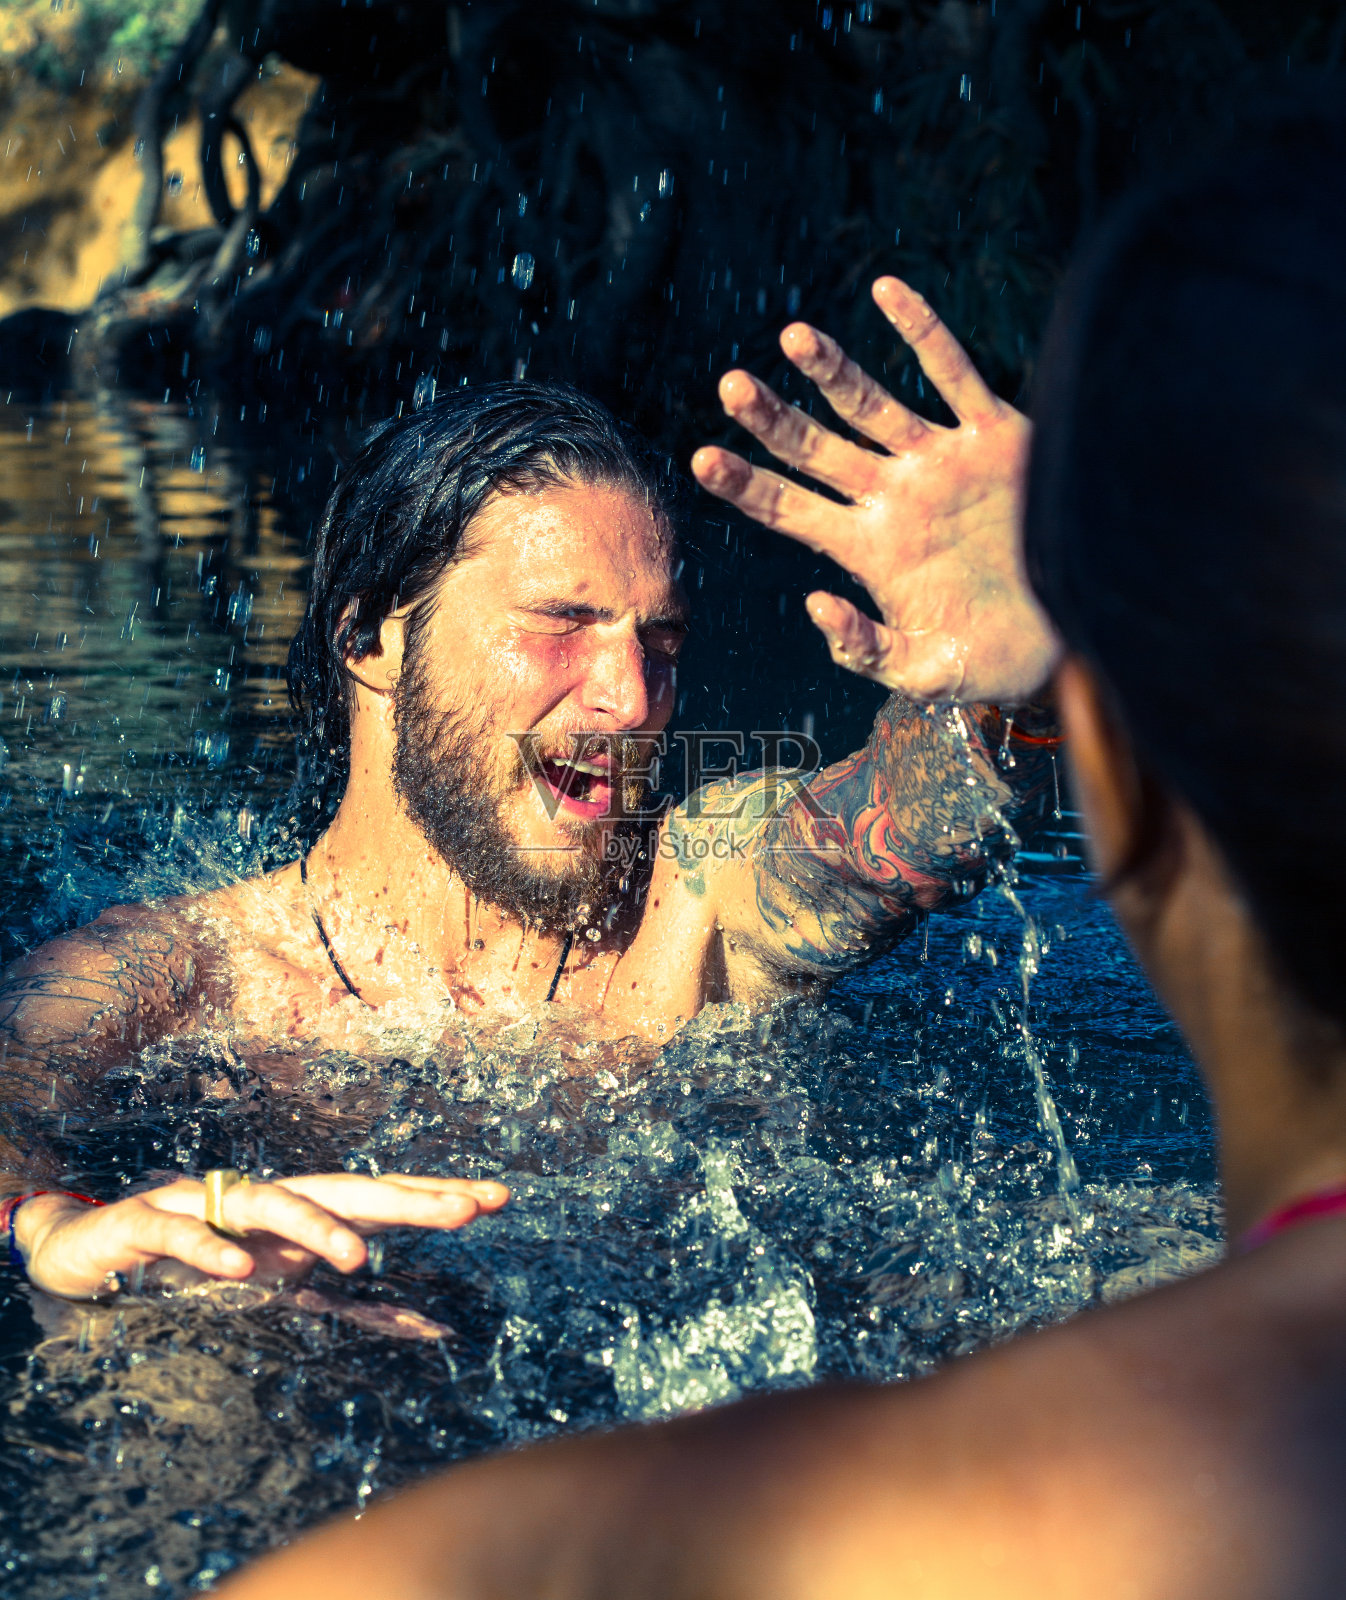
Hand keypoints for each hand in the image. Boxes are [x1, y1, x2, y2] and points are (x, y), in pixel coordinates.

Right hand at [14, 1172, 508, 1300]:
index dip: (439, 1198)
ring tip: (359, 1257)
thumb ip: (357, 1309)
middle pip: (349, 1190)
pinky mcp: (154, 1221)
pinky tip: (241, 1270)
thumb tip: (433, 1328)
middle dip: (409, 1199)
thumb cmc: (218, 1262)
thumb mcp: (294, 1293)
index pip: (385, 1199)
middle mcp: (272, 1199)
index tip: (501, 1199)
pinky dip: (212, 1248)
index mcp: (309, 1214)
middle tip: (466, 1210)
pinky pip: (187, 1235)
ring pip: (273, 1204)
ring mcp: (214, 1203)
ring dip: (317, 1228)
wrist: (104, 1243)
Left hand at [692, 275, 1060, 703]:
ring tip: (792, 336)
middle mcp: (895, 497)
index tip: (701, 459)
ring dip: (832, 370)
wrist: (1077, 636)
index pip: (789, 509)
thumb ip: (867, 649)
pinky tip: (888, 290)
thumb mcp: (926, 673)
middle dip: (773, 418)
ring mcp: (941, 463)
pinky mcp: (996, 437)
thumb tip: (814, 605)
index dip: (746, 484)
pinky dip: (923, 331)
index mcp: (869, 549)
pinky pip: (954, 373)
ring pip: (873, 404)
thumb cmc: (997, 662)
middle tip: (730, 387)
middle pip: (816, 448)